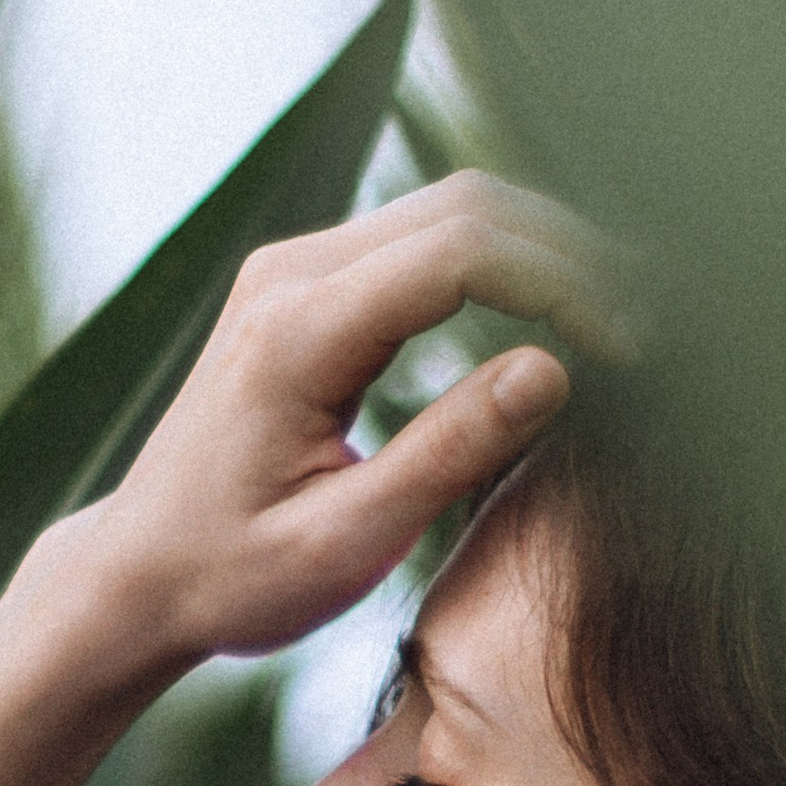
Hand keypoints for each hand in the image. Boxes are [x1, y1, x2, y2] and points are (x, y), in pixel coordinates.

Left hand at [61, 172, 636, 670]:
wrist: (135, 574)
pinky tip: (553, 313)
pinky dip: (501, 263)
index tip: (633, 349)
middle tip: (650, 321)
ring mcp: (293, 271)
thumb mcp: (346, 542)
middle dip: (572, 252)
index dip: (567, 286)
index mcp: (300, 331)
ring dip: (543, 250)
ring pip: (450, 210)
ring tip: (618, 315)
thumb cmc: (231, 579)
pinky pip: (422, 241)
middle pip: (468, 206)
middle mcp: (291, 275)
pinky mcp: (304, 287)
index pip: (466, 253)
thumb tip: (554, 371)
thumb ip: (450, 452)